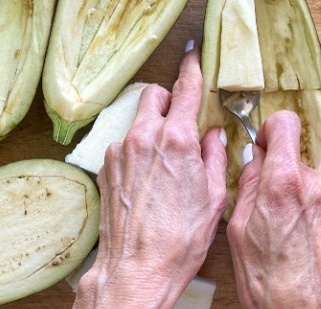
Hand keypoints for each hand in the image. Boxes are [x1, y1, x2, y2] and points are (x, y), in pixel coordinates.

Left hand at [74, 45, 227, 307]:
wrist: (136, 267)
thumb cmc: (179, 239)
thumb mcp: (213, 197)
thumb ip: (215, 157)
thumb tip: (213, 137)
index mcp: (175, 140)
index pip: (185, 88)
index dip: (192, 68)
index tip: (194, 54)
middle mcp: (142, 138)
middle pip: (154, 95)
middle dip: (169, 100)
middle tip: (182, 121)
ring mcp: (119, 152)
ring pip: (137, 121)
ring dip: (152, 129)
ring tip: (166, 162)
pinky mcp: (105, 168)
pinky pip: (124, 146)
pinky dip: (137, 151)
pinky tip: (148, 179)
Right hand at [227, 110, 320, 308]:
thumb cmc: (271, 285)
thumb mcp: (238, 230)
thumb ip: (248, 184)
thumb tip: (254, 159)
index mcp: (284, 183)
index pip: (283, 125)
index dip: (271, 133)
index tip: (268, 144)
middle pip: (300, 164)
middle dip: (288, 182)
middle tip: (278, 216)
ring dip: (312, 202)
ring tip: (302, 237)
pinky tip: (320, 243)